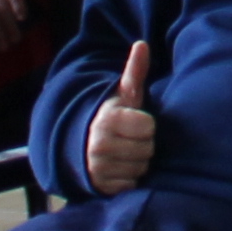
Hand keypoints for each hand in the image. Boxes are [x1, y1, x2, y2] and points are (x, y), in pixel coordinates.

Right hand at [80, 39, 158, 194]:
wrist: (83, 145)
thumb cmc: (114, 117)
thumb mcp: (124, 95)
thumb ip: (135, 72)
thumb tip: (142, 44)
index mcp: (107, 119)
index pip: (148, 126)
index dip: (147, 124)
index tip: (136, 122)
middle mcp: (99, 144)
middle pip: (147, 149)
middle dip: (144, 144)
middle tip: (131, 139)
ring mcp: (99, 167)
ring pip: (140, 167)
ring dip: (137, 162)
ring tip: (125, 152)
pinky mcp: (101, 186)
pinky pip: (131, 184)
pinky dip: (129, 178)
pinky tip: (120, 168)